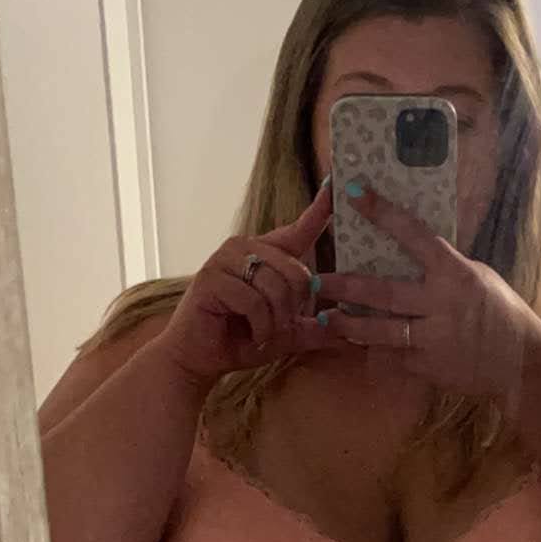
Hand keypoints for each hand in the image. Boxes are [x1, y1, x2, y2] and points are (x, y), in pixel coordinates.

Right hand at [161, 182, 332, 383]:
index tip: (335, 183)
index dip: (319, 209)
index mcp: (265, 254)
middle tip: (277, 327)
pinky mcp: (211, 277)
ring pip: (276, 287)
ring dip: (275, 321)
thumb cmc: (238, 341)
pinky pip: (255, 302)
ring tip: (262, 333)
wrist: (198, 358)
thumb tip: (342, 329)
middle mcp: (245, 247)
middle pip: (297, 271)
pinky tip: (251, 335)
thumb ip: (310, 328)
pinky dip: (260, 326)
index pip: (298, 229)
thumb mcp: (284, 334)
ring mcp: (225, 259)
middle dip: (293, 309)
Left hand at [312, 186, 540, 400]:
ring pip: (380, 331)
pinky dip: (379, 352)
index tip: (353, 193)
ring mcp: (434, 339)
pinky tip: (362, 347)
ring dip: (349, 326)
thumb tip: (413, 249)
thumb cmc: (502, 312)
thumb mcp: (478, 278)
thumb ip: (445, 268)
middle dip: (345, 286)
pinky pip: (396, 357)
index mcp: (456, 273)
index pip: (414, 235)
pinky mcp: (430, 367)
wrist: (523, 363)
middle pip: (383, 292)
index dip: (382, 212)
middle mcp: (441, 304)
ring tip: (326, 319)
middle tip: (317, 280)